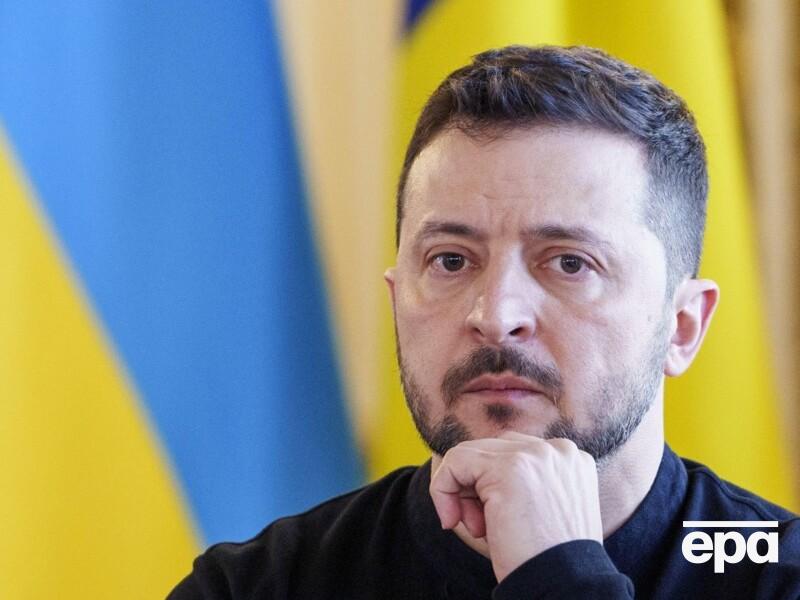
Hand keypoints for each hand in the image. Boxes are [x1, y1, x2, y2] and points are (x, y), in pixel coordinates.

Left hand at [429, 432, 602, 581]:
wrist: (562, 586)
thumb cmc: (547, 559)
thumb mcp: (542, 511)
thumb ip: (522, 483)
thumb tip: (474, 474)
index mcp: (570, 460)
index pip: (512, 453)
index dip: (491, 486)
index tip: (492, 521)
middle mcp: (557, 450)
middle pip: (492, 450)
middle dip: (475, 488)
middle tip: (479, 527)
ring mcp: (535, 455)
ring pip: (471, 454)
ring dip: (460, 493)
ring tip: (477, 529)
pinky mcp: (509, 467)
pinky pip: (455, 461)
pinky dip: (442, 489)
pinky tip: (451, 519)